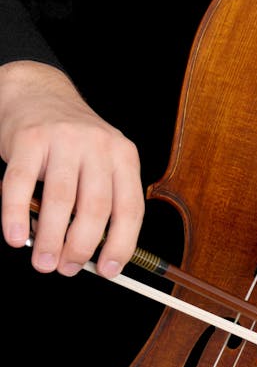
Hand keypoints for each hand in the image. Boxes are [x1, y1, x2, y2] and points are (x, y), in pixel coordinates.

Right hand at [0, 60, 144, 276]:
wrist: (37, 94)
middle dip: (81, 246)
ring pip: (60, 199)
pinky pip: (20, 183)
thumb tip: (94, 257)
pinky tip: (15, 237)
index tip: (110, 271)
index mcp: (123, 156)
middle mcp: (98, 145)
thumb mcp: (100, 164)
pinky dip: (16, 215)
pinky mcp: (29, 139)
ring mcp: (64, 140)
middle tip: (67, 268)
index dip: (121, 244)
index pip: (130, 208)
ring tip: (43, 262)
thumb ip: (102, 202)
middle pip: (95, 207)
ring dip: (50, 238)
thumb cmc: (73, 143)